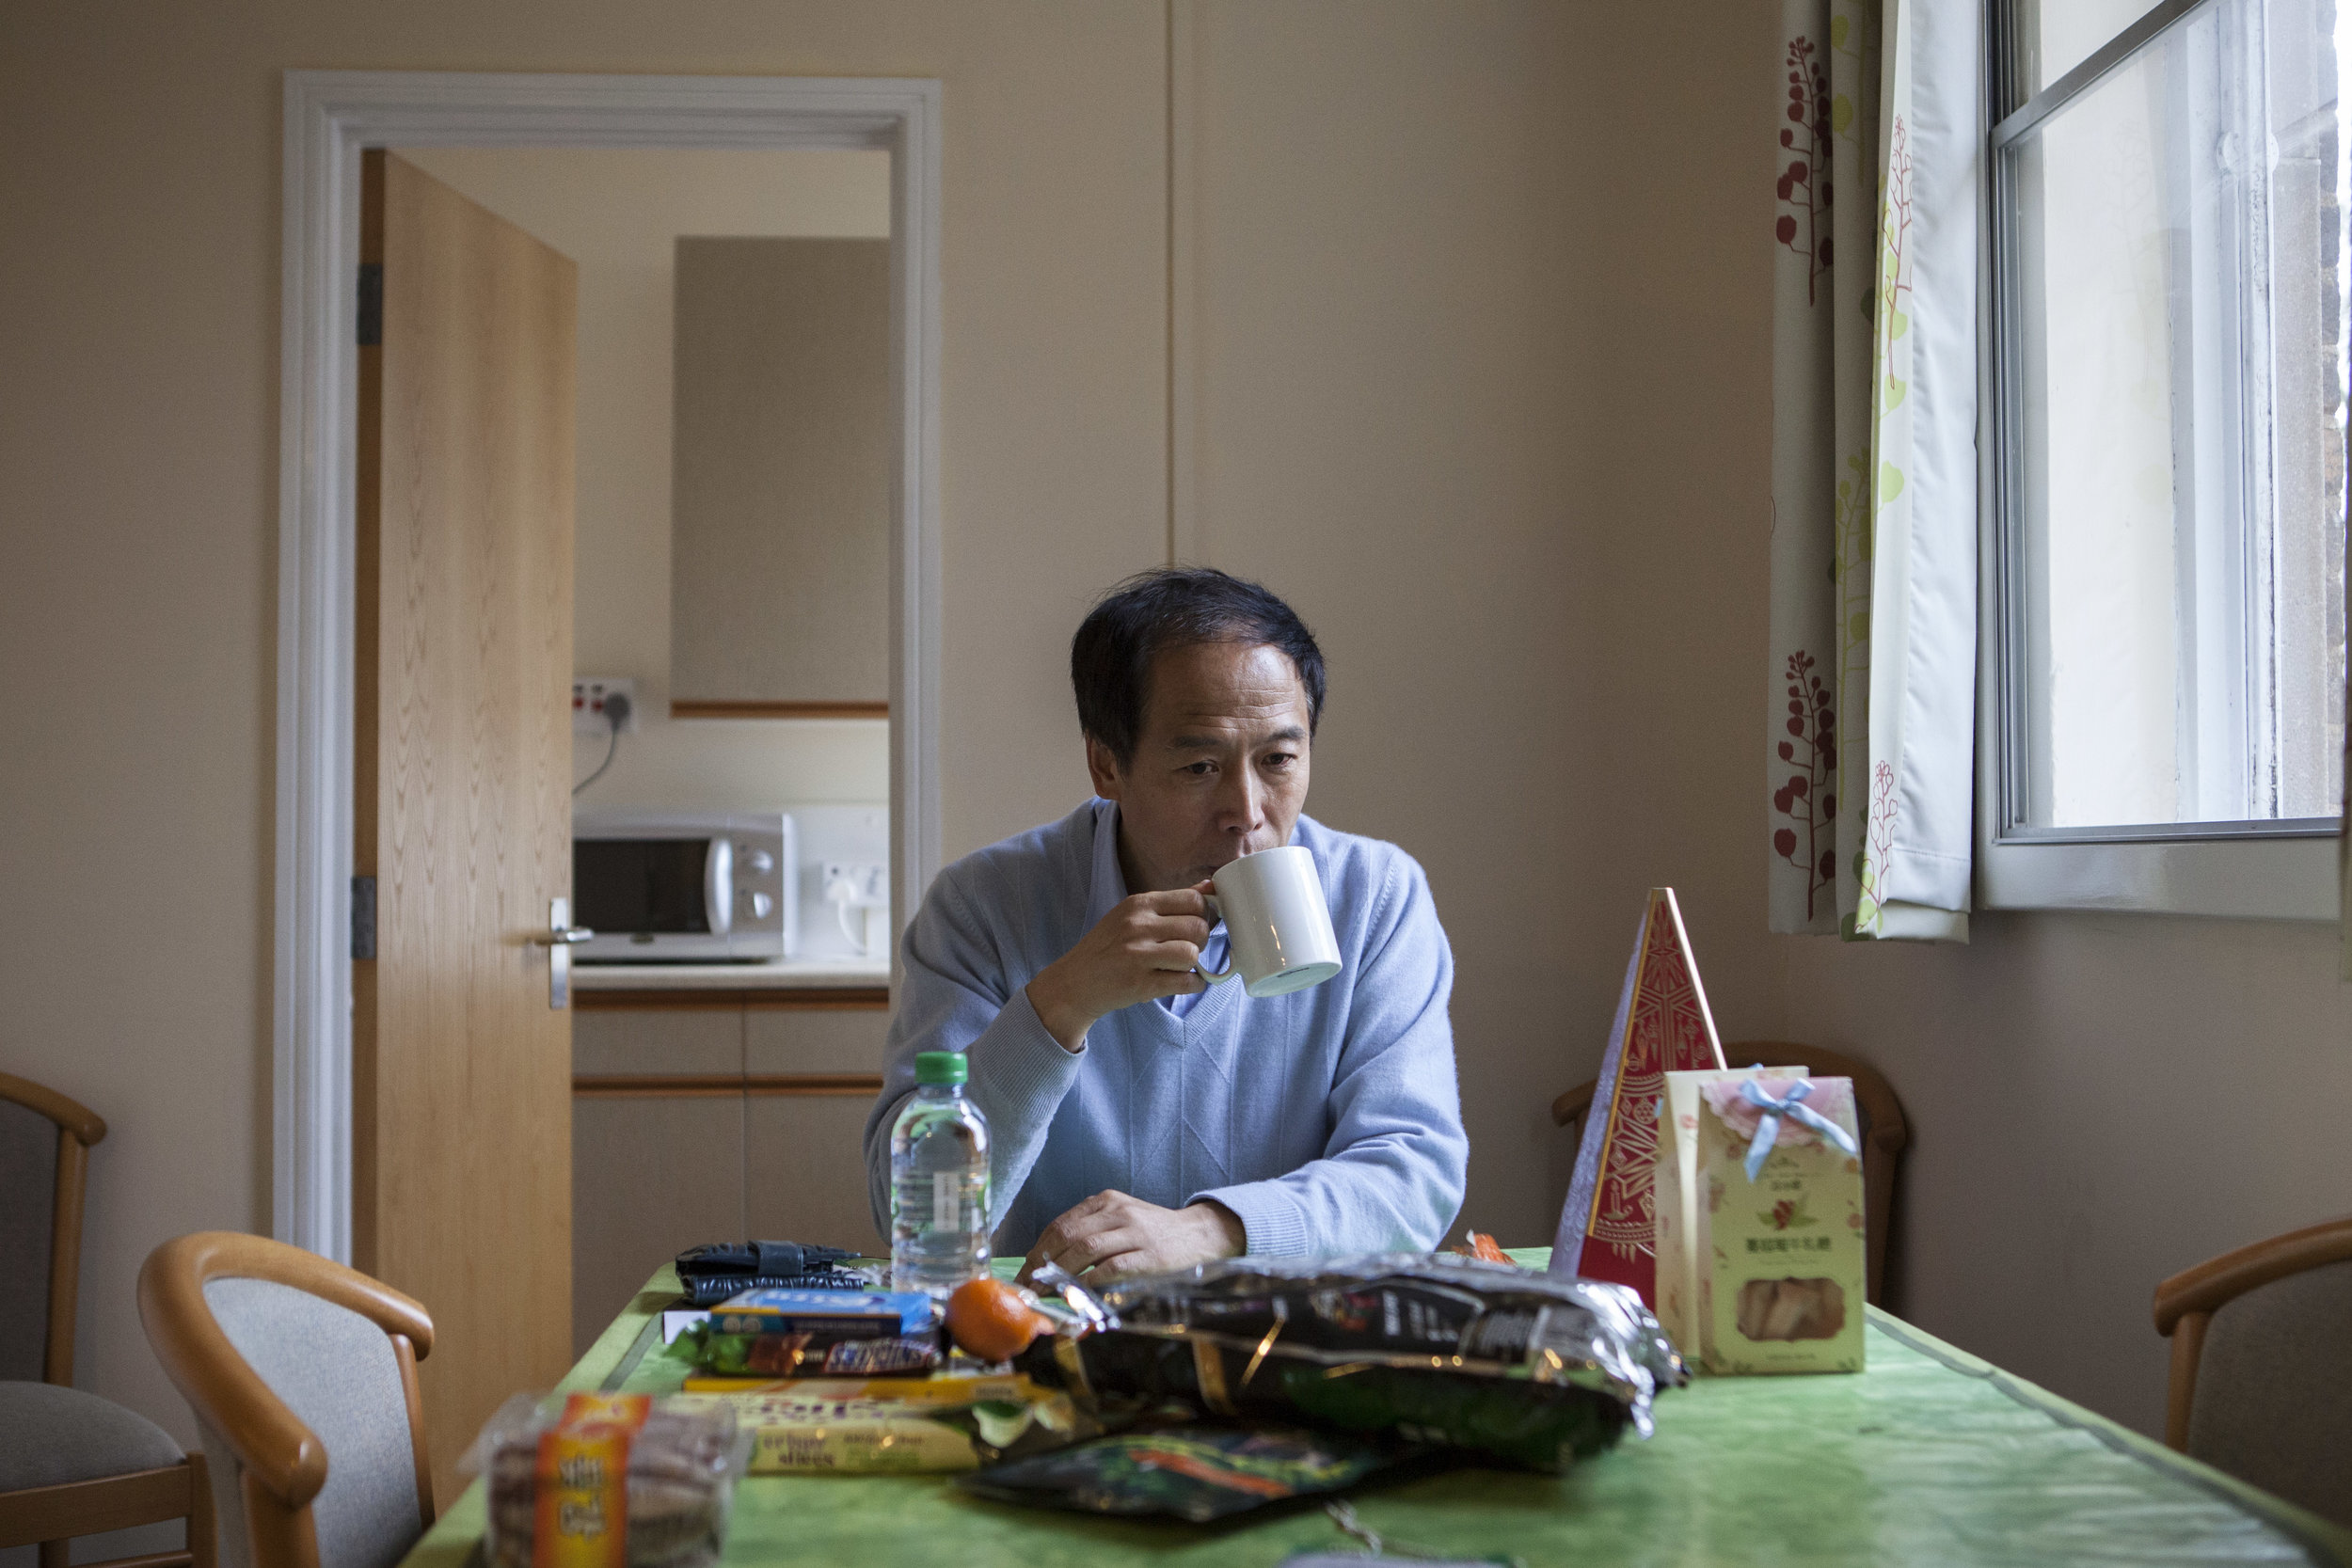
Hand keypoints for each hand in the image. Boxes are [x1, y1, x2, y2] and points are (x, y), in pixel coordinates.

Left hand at [1017, 1191, 1244, 1283]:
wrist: (1201, 1235)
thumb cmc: (1155, 1232)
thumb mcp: (1122, 1218)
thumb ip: (1092, 1230)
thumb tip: (1049, 1261)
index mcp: (1107, 1201)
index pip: (1061, 1224)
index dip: (1038, 1250)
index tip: (1024, 1273)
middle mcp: (1119, 1212)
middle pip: (1069, 1235)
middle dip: (1043, 1264)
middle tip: (1030, 1287)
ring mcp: (1135, 1232)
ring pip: (1086, 1249)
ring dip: (1061, 1274)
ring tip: (1047, 1293)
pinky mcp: (1149, 1256)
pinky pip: (1111, 1268)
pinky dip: (1090, 1282)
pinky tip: (1077, 1294)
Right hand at [1024, 883, 1216, 1051]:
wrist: (1074, 982)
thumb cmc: (1107, 947)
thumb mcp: (1131, 915)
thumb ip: (1170, 903)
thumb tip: (1209, 887)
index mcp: (1138, 904)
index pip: (1193, 899)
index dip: (1204, 914)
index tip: (1197, 924)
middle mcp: (1138, 926)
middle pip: (1198, 927)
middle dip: (1200, 941)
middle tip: (1186, 948)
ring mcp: (1138, 955)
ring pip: (1192, 954)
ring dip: (1193, 964)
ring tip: (1178, 966)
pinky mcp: (1141, 984)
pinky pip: (1187, 982)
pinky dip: (1192, 984)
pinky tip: (1180, 981)